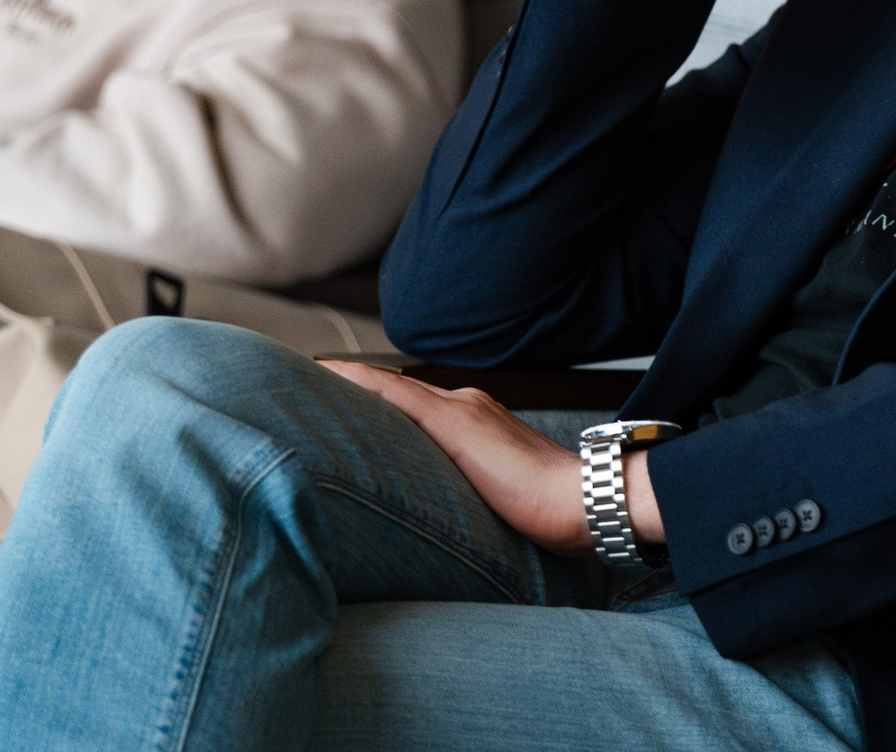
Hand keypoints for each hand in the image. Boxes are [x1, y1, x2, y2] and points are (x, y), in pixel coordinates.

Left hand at [320, 362, 656, 554]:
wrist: (583, 500)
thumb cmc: (554, 512)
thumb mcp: (504, 499)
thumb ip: (476, 494)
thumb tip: (450, 520)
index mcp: (480, 422)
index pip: (420, 405)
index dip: (383, 398)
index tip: (347, 396)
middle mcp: (470, 404)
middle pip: (401, 390)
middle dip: (360, 385)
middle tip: (315, 380)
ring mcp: (462, 409)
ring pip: (394, 388)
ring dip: (353, 381)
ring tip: (312, 375)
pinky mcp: (455, 422)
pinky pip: (395, 394)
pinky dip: (360, 381)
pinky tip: (329, 375)